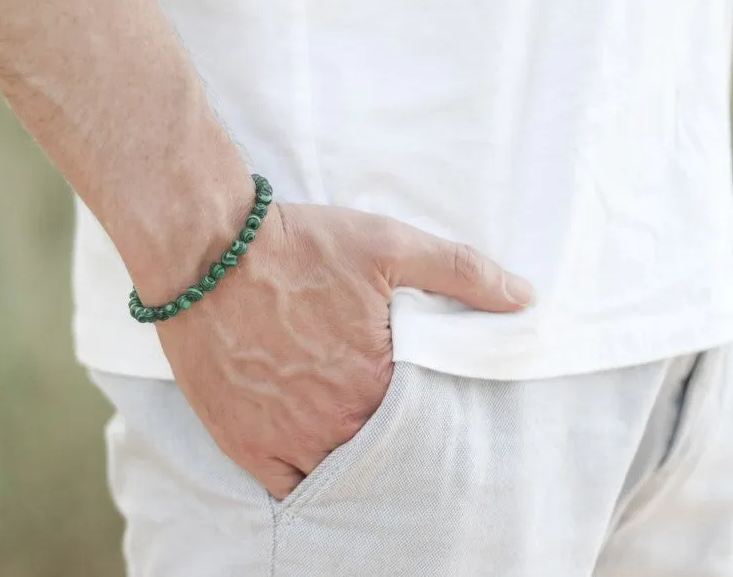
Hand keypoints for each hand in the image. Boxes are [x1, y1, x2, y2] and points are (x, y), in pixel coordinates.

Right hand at [155, 202, 532, 499]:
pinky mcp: (243, 443)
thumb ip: (461, 271)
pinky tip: (318, 464)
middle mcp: (334, 422)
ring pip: (338, 478)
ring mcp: (286, 438)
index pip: (425, 426)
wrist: (206, 252)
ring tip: (356, 440)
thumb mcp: (388, 243)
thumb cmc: (297, 246)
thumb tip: (525, 298)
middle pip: (382, 456)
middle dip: (393, 445)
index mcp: (377, 382)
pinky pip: (286, 489)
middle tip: (388, 421)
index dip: (428, 418)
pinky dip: (306, 483)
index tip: (424, 403)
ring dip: (352, 466)